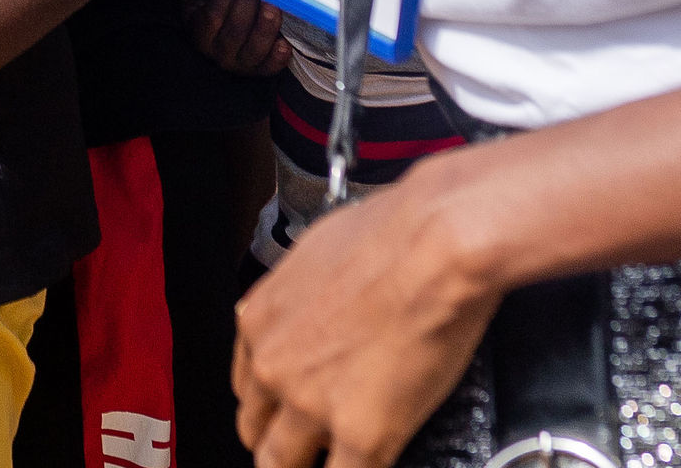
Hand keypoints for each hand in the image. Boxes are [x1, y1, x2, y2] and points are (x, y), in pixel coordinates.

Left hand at [232, 161, 499, 467]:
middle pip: (255, 431)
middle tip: (304, 449)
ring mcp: (312, 405)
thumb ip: (300, 299)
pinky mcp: (361, 433)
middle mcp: (273, 366)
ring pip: (280, 463)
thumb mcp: (313, 256)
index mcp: (258, 322)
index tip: (285, 413)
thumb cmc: (389, 235)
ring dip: (304, 465)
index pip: (245, 387)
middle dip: (279, 444)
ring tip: (333, 459)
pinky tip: (367, 461)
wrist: (434, 245)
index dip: (269, 405)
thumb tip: (312, 312)